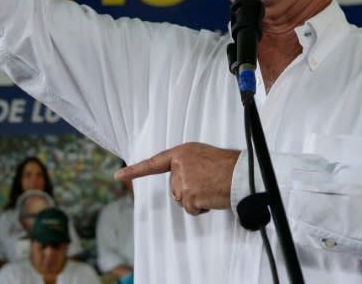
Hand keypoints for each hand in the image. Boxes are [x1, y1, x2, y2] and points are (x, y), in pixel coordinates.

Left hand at [115, 142, 238, 214]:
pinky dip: (201, 208)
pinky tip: (213, 197)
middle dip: (189, 191)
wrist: (244, 174)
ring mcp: (183, 180)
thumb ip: (187, 166)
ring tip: (212, 189)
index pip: (153, 163)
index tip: (117, 176)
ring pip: (182, 200)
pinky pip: (191, 209)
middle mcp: (179, 165)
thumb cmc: (229, 166)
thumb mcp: (203, 157)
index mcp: (182, 152)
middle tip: (208, 183)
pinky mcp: (189, 195)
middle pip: (174, 188)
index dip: (134, 170)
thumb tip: (179, 184)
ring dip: (196, 200)